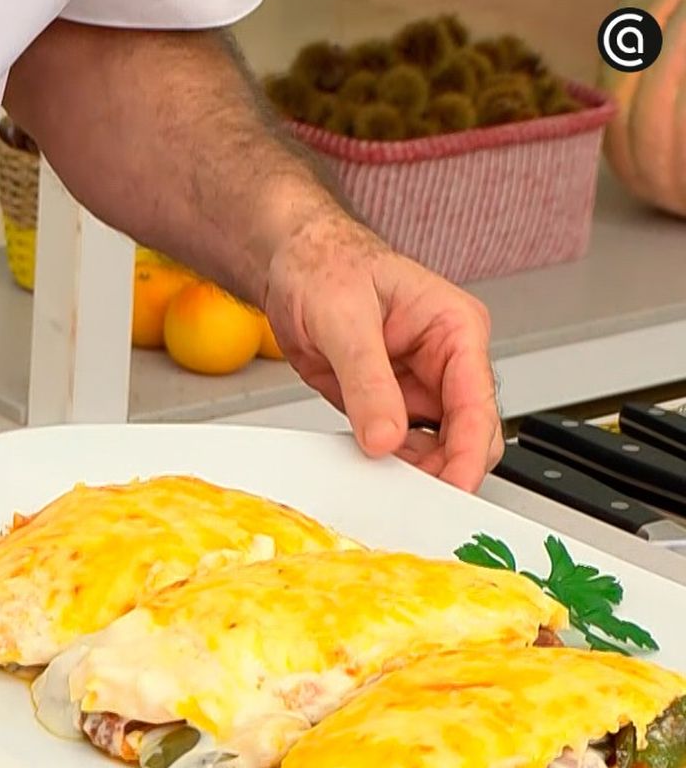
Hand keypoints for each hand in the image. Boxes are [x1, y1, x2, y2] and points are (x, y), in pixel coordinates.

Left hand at [261, 214, 502, 490]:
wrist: (290, 264)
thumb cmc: (326, 266)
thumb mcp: (344, 319)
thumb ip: (368, 381)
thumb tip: (385, 436)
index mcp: (456, 330)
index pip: (477, 404)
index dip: (467, 453)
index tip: (451, 489)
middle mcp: (445, 361)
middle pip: (468, 434)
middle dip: (447, 470)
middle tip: (414, 502)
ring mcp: (418, 386)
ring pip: (437, 448)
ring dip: (416, 473)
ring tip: (387, 492)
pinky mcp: (387, 403)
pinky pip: (400, 447)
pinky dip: (389, 466)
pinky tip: (371, 475)